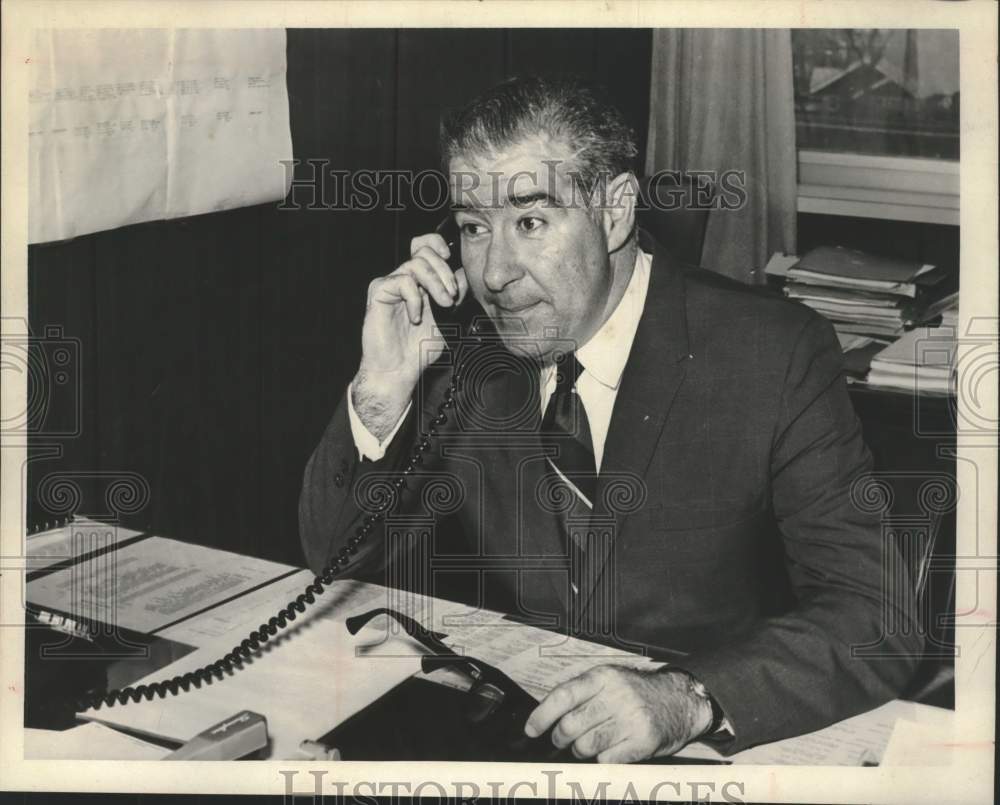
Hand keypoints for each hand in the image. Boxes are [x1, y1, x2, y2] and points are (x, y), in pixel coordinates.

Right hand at [354, 233, 469, 437]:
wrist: (398, 369)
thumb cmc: (418, 349)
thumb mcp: (447, 320)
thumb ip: (456, 297)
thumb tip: (463, 275)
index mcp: (420, 282)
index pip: (426, 247)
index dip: (437, 245)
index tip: (451, 260)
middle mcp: (405, 279)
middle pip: (424, 251)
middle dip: (444, 272)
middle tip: (452, 296)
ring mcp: (391, 284)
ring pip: (416, 264)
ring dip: (436, 284)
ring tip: (443, 305)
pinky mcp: (379, 291)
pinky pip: (401, 281)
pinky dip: (415, 299)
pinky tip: (416, 317)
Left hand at [523, 666, 712, 762]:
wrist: (679, 700)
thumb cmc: (636, 693)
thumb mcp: (609, 681)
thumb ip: (580, 694)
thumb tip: (545, 717)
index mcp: (603, 676)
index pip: (563, 696)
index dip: (541, 716)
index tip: (530, 730)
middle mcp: (616, 695)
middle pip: (570, 726)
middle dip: (560, 738)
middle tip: (562, 740)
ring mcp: (631, 719)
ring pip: (585, 746)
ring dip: (580, 750)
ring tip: (588, 744)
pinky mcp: (643, 742)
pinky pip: (606, 760)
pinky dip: (602, 759)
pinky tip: (610, 749)